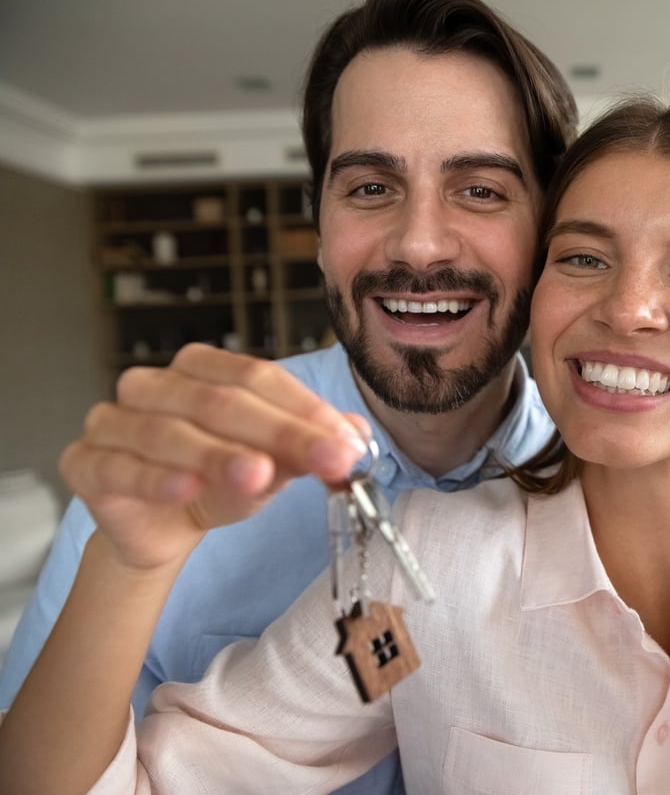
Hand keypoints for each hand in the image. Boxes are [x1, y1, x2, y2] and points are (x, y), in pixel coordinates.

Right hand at [58, 344, 368, 571]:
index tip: (346, 444)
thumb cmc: (220, 481)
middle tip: (325, 460)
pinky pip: (118, 466)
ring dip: (218, 455)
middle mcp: (153, 384)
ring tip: (258, 476)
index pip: (258, 378)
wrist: (164, 529)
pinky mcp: (85, 462)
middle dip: (280, 434)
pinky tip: (187, 489)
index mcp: (203, 368)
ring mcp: (112, 419)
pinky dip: (155, 477)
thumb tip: (358, 436)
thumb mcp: (275, 464)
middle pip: (220, 402)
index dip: (305, 411)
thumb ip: (311, 447)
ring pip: (168, 431)